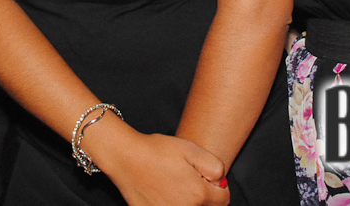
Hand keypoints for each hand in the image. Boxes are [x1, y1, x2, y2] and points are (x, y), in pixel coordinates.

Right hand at [101, 130, 229, 205]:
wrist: (125, 158)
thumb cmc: (156, 151)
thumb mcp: (191, 149)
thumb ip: (215, 167)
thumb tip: (221, 182)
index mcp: (199, 195)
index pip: (224, 200)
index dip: (217, 186)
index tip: (204, 176)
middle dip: (202, 195)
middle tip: (187, 178)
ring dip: (187, 201)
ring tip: (174, 184)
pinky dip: (170, 203)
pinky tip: (162, 191)